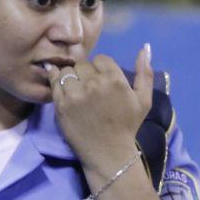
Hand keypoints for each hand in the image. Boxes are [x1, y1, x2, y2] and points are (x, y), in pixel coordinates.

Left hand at [46, 44, 153, 179]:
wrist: (108, 153)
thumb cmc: (127, 126)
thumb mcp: (143, 100)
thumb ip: (145, 72)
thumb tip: (145, 47)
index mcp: (115, 79)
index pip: (100, 59)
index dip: (99, 68)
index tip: (99, 79)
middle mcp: (94, 84)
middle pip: (82, 64)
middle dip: (84, 72)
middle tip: (86, 86)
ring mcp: (76, 94)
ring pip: (66, 71)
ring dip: (69, 77)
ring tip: (75, 90)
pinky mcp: (61, 105)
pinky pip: (54, 83)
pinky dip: (56, 82)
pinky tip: (61, 87)